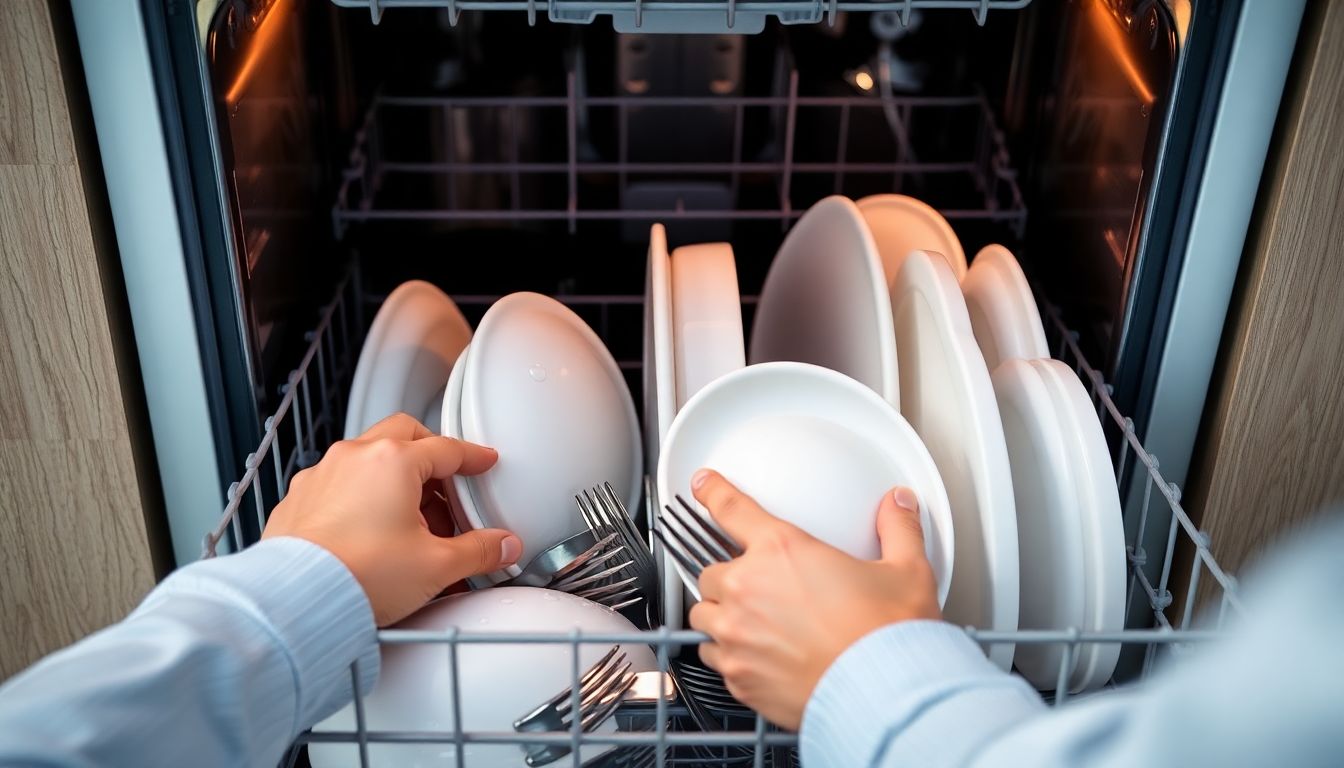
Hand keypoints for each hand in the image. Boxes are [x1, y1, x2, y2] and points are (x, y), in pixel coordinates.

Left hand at [263, 413, 521, 625]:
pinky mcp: (299, 501)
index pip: (446, 448)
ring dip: (394, 475)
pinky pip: (337, 483)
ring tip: (411, 516)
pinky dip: (360, 495)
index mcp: (393, 461)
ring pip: (367, 457)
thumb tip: (501, 546)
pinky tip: (369, 528)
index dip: (472, 457)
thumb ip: (478, 551)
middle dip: (430, 452)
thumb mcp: (436, 565)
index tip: (482, 462)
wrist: (296, 601)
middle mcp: (354, 458)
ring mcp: (321, 476)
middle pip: (403, 435)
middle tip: (447, 480)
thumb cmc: (358, 576)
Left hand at [687, 470, 940, 729]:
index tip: (702, 484)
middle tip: (760, 588)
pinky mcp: (738, 677)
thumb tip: (899, 505)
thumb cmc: (889, 637)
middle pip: (711, 571)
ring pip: (704, 616)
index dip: (712, 491)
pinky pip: (714, 658)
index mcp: (782, 550)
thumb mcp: (905, 571)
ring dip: (720, 614)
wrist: (884, 696)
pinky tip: (754, 657)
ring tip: (750, 623)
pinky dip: (727, 654)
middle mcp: (748, 589)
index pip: (731, 508)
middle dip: (730, 576)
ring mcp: (737, 635)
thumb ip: (898, 530)